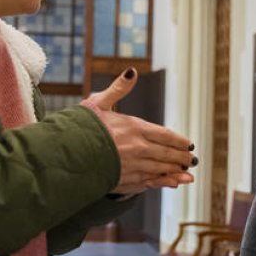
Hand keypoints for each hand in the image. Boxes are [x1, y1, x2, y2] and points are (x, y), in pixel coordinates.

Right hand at [85, 69, 196, 195]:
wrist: (64, 155)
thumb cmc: (80, 127)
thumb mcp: (98, 103)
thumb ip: (118, 89)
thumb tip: (132, 71)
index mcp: (134, 128)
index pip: (165, 134)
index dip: (179, 141)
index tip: (189, 144)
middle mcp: (138, 148)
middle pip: (167, 153)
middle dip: (181, 157)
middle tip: (191, 159)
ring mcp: (133, 166)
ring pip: (161, 169)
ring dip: (177, 171)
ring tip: (188, 173)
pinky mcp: (125, 181)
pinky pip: (150, 182)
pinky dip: (164, 183)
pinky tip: (173, 184)